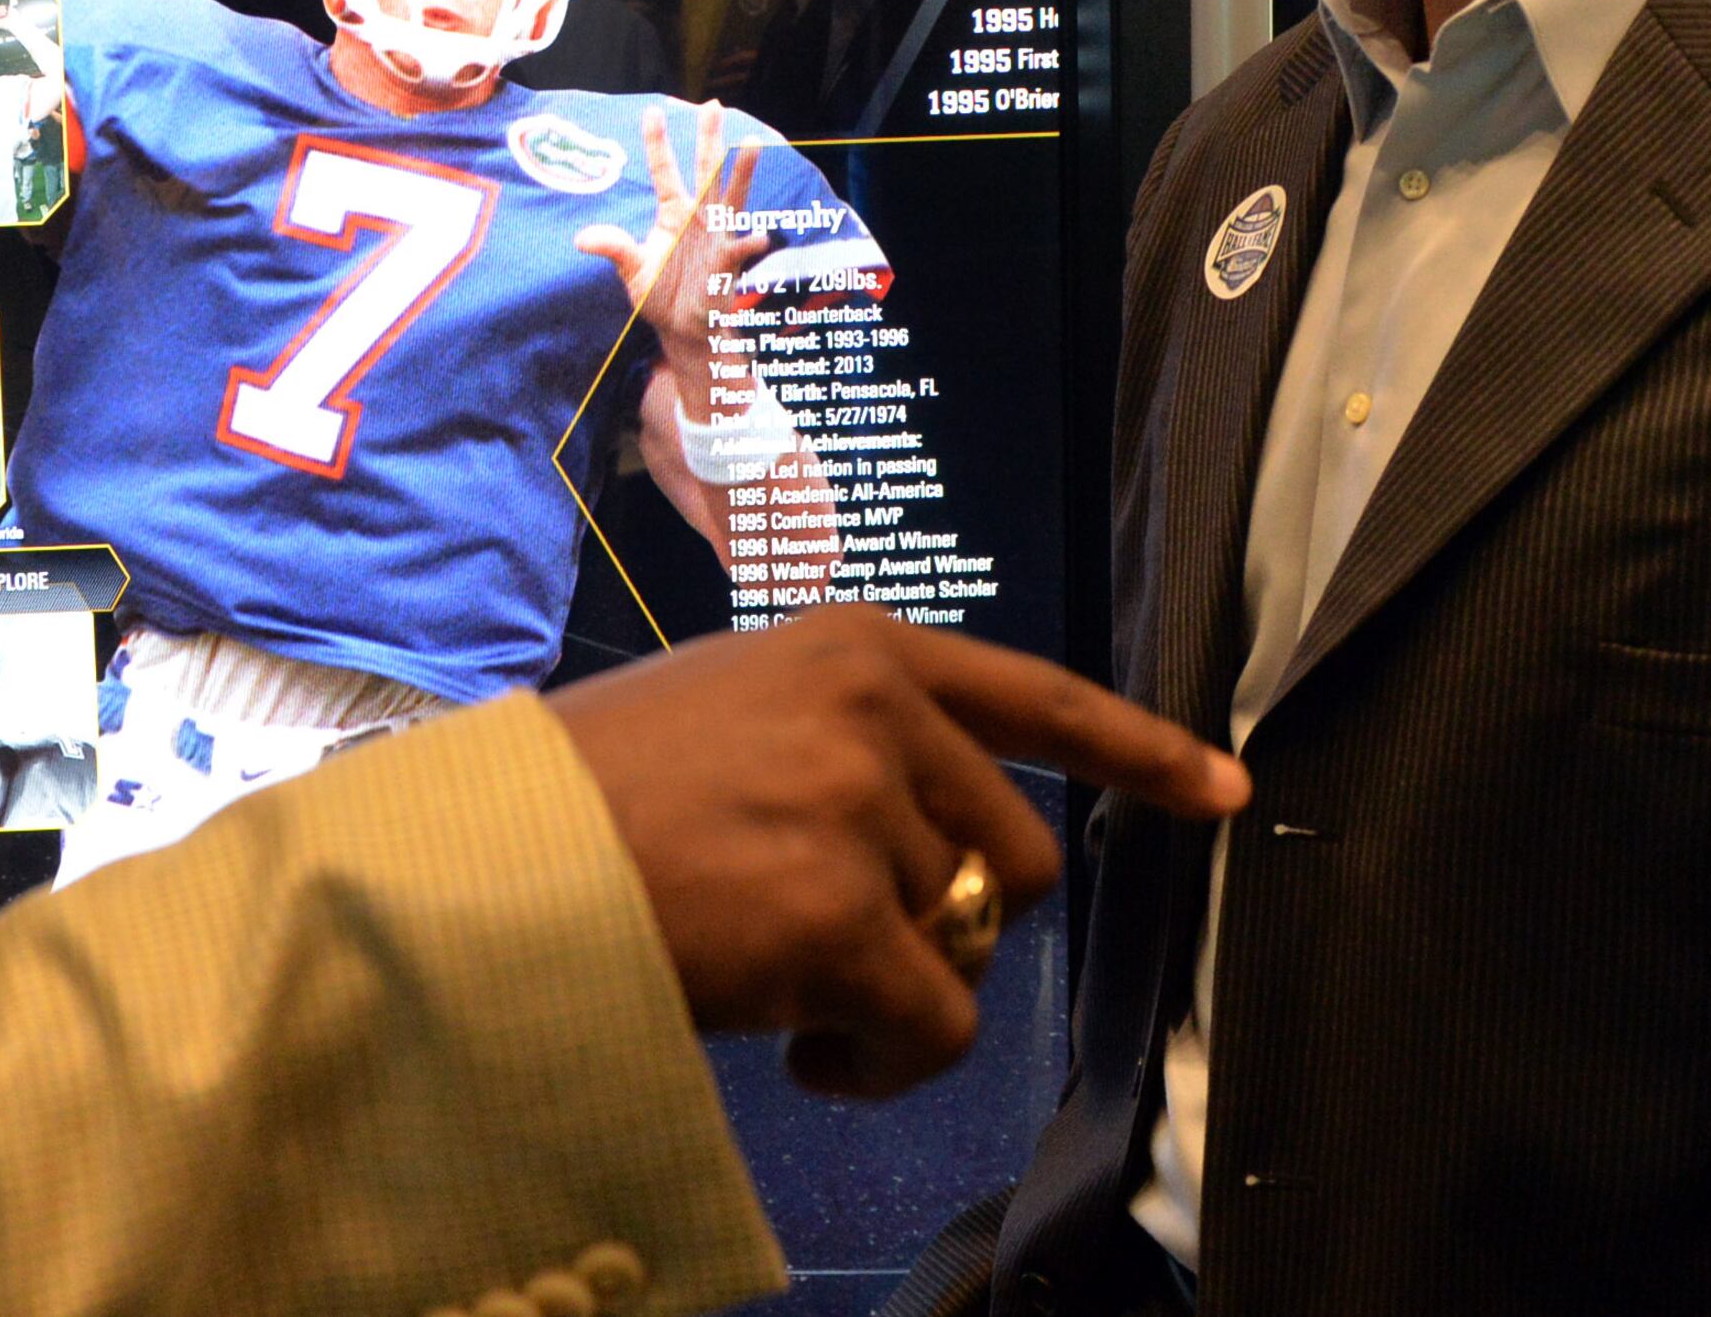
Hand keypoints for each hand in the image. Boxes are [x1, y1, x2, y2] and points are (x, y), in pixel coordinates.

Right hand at [553, 605, 1245, 1098]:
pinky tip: (798, 1049)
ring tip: (793, 993)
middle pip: (1014, 857)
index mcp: (854, 648)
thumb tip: (956, 860)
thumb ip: (848, 745)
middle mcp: (874, 711)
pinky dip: (879, 1063)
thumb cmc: (588, 803)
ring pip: (970, 951)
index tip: (1224, 792)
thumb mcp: (735, 711)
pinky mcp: (837, 915)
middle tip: (843, 954)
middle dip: (951, 925)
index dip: (1139, 753)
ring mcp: (859, 809)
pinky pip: (932, 1028)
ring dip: (899, 995)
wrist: (486, 860)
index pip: (1034, 693)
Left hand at [572, 103, 767, 390]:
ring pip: (732, 197)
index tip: (652, 111)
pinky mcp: (728, 264)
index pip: (664, 170)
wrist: (683, 329)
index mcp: (672, 213)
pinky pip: (740, 250)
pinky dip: (748, 244)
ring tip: (753, 144)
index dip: (657, 142)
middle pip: (706, 170)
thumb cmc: (660, 295)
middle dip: (709, 139)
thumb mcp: (632, 270)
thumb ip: (614, 249)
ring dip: (742, 172)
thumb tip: (581, 238)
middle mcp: (698, 217)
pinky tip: (758, 238)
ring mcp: (717, 237)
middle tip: (713, 105)